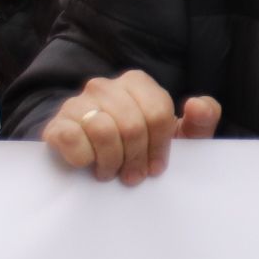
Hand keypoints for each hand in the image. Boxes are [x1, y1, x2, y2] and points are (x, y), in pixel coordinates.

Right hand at [39, 72, 219, 185]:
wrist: (97, 157)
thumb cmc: (145, 144)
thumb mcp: (181, 134)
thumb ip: (202, 118)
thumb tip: (197, 105)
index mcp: (137, 82)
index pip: (158, 113)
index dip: (160, 146)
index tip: (156, 167)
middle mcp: (105, 86)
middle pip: (132, 125)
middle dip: (137, 157)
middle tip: (134, 176)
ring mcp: (77, 103)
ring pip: (103, 131)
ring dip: (111, 161)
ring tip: (112, 172)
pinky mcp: (56, 125)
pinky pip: (72, 138)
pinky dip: (83, 157)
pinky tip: (88, 164)